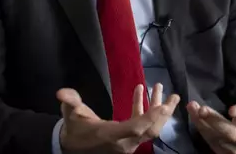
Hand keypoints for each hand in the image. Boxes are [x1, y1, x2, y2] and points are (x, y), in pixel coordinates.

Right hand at [57, 83, 179, 153]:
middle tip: (174, 96)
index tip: (164, 106)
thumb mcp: (70, 115)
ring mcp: (127, 145)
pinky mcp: (128, 142)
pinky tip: (141, 92)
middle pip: (150, 130)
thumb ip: (70, 102)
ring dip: (157, 110)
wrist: (71, 148)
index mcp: (110, 135)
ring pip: (148, 129)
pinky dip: (145, 112)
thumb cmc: (73, 130)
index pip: (136, 129)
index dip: (151, 118)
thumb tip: (62, 93)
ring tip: (160, 88)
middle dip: (163, 113)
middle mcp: (123, 143)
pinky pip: (142, 128)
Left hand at [187, 66, 235, 153]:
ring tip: (192, 107)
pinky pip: (210, 141)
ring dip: (203, 123)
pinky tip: (193, 114)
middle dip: (216, 121)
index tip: (231, 108)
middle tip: (201, 108)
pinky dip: (200, 127)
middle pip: (231, 133)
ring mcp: (235, 148)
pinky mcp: (223, 151)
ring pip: (217, 138)